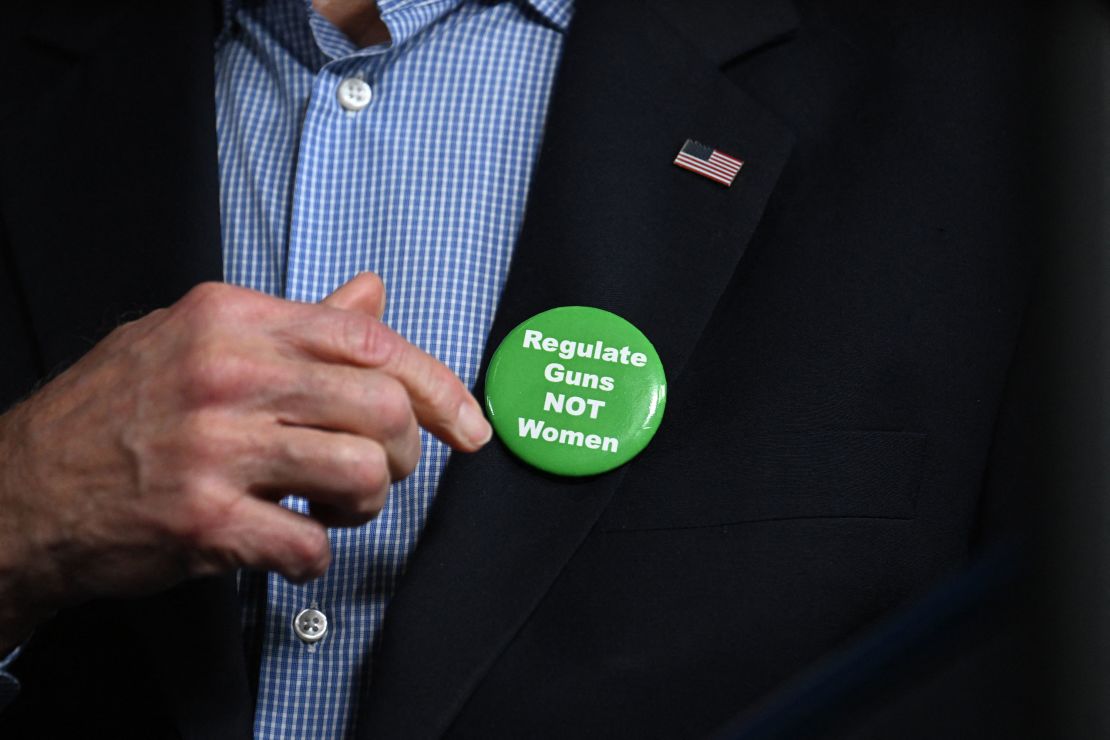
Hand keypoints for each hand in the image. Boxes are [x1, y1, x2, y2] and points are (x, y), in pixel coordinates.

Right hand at [0, 273, 489, 650]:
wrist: (21, 488)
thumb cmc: (114, 411)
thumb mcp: (198, 336)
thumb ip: (295, 322)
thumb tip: (372, 294)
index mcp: (234, 318)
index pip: (372, 341)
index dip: (440, 387)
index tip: (469, 424)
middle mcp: (229, 373)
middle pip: (382, 407)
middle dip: (405, 450)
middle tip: (384, 467)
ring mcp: (214, 447)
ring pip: (362, 473)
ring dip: (366, 505)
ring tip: (334, 506)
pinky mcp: (202, 519)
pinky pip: (309, 545)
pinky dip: (315, 555)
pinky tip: (287, 542)